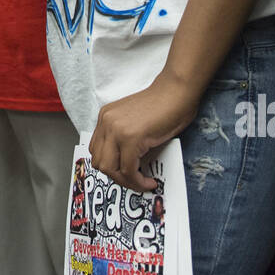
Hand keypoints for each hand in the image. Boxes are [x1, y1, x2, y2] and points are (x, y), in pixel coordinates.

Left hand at [89, 73, 199, 191]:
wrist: (177, 91)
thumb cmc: (164, 105)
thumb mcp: (135, 122)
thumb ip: (124, 138)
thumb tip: (126, 165)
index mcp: (106, 117)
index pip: (96, 151)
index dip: (111, 167)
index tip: (125, 174)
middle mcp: (106, 122)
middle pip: (99, 162)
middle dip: (117, 177)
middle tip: (134, 180)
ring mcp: (116, 130)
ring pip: (110, 169)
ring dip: (127, 182)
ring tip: (142, 182)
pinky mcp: (131, 138)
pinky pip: (128, 170)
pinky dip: (138, 181)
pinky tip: (149, 181)